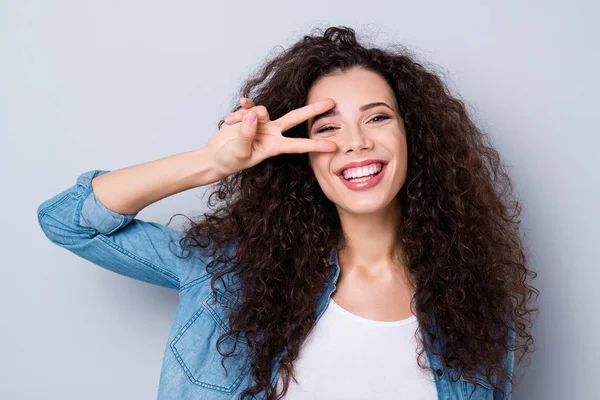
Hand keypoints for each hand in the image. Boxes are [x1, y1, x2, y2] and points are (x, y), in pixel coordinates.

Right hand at [206, 97, 337, 179]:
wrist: (216, 156)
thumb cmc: (229, 160)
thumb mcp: (238, 152)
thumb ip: (246, 134)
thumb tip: (252, 115)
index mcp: (274, 146)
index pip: (298, 145)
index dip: (316, 145)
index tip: (334, 146)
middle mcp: (272, 133)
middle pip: (296, 118)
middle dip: (313, 110)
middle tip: (332, 102)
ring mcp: (261, 123)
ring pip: (262, 110)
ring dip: (245, 116)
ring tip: (229, 124)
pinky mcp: (249, 116)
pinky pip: (250, 106)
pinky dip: (242, 107)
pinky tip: (238, 106)